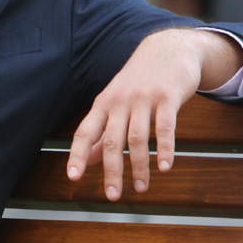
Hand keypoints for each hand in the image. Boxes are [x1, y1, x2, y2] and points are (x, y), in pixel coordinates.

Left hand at [66, 28, 242, 199]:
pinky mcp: (168, 97)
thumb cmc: (139, 81)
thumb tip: (90, 161)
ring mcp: (144, 98)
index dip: (78, 155)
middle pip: (112, 140)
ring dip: (139, 167)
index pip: (85, 132)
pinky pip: (165, 128)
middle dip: (112, 171)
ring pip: (138, 138)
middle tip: (112, 195)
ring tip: (141, 188)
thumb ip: (103, 131)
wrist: (168, 47)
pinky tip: (165, 167)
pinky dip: (164, 149)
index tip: (73, 177)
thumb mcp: (116, 102)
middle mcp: (120, 101)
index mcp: (103, 103)